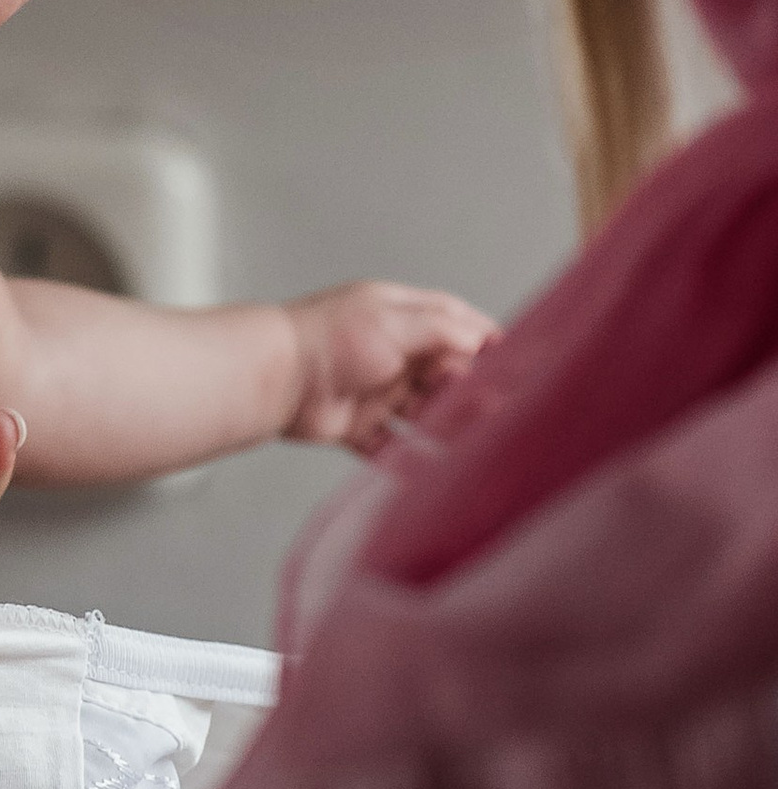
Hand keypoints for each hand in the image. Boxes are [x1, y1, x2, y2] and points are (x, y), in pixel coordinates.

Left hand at [282, 279, 495, 453]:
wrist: (274, 378)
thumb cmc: (329, 340)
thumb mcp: (396, 322)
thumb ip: (443, 330)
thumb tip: (483, 340)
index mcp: (400, 317)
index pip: (454, 324)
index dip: (484, 342)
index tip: (514, 362)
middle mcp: (390, 353)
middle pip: (444, 375)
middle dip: (470, 391)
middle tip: (496, 408)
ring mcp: (374, 390)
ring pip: (423, 413)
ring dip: (447, 426)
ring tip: (473, 441)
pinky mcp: (356, 425)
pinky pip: (390, 447)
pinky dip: (408, 460)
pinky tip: (432, 471)